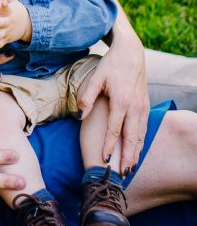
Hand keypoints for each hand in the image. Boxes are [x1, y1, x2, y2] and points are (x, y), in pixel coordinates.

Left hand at [0, 0, 31, 55]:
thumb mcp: (13, 2)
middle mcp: (7, 23)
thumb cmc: (16, 11)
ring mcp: (6, 33)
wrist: (26, 25)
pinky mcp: (5, 40)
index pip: (7, 7)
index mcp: (9, 13)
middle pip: (0, 23)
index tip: (2, 2)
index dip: (5, 4)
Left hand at [77, 30, 148, 173]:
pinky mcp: (146, 104)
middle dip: (127, 156)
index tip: (104, 159)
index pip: (114, 129)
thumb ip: (87, 97)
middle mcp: (134, 106)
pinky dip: (141, 141)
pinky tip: (137, 150)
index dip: (109, 145)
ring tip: (130, 167)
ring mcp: (142, 106)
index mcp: (121, 101)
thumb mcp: (96, 77)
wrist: (131, 52)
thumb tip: (79, 116)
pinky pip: (144, 127)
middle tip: (122, 173)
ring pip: (140, 135)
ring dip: (136, 152)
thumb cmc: (111, 65)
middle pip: (131, 137)